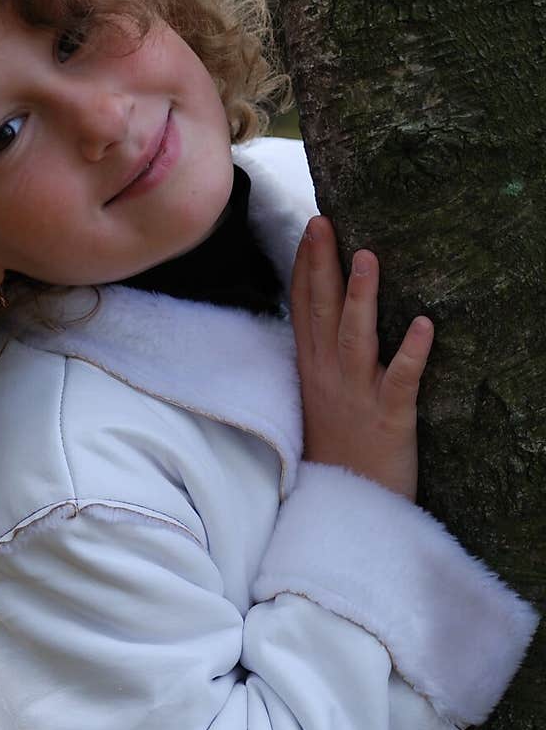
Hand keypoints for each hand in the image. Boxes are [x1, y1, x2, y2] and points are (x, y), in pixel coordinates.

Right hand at [290, 216, 433, 501]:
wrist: (348, 505)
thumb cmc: (340, 450)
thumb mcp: (320, 398)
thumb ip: (322, 358)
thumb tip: (328, 320)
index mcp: (312, 369)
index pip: (305, 308)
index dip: (306, 267)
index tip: (312, 228)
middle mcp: (328, 376)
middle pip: (322, 312)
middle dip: (321, 266)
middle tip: (324, 223)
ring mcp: (357, 396)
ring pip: (356, 338)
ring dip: (361, 297)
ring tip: (368, 256)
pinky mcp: (389, 418)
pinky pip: (401, 380)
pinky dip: (412, 353)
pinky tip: (424, 325)